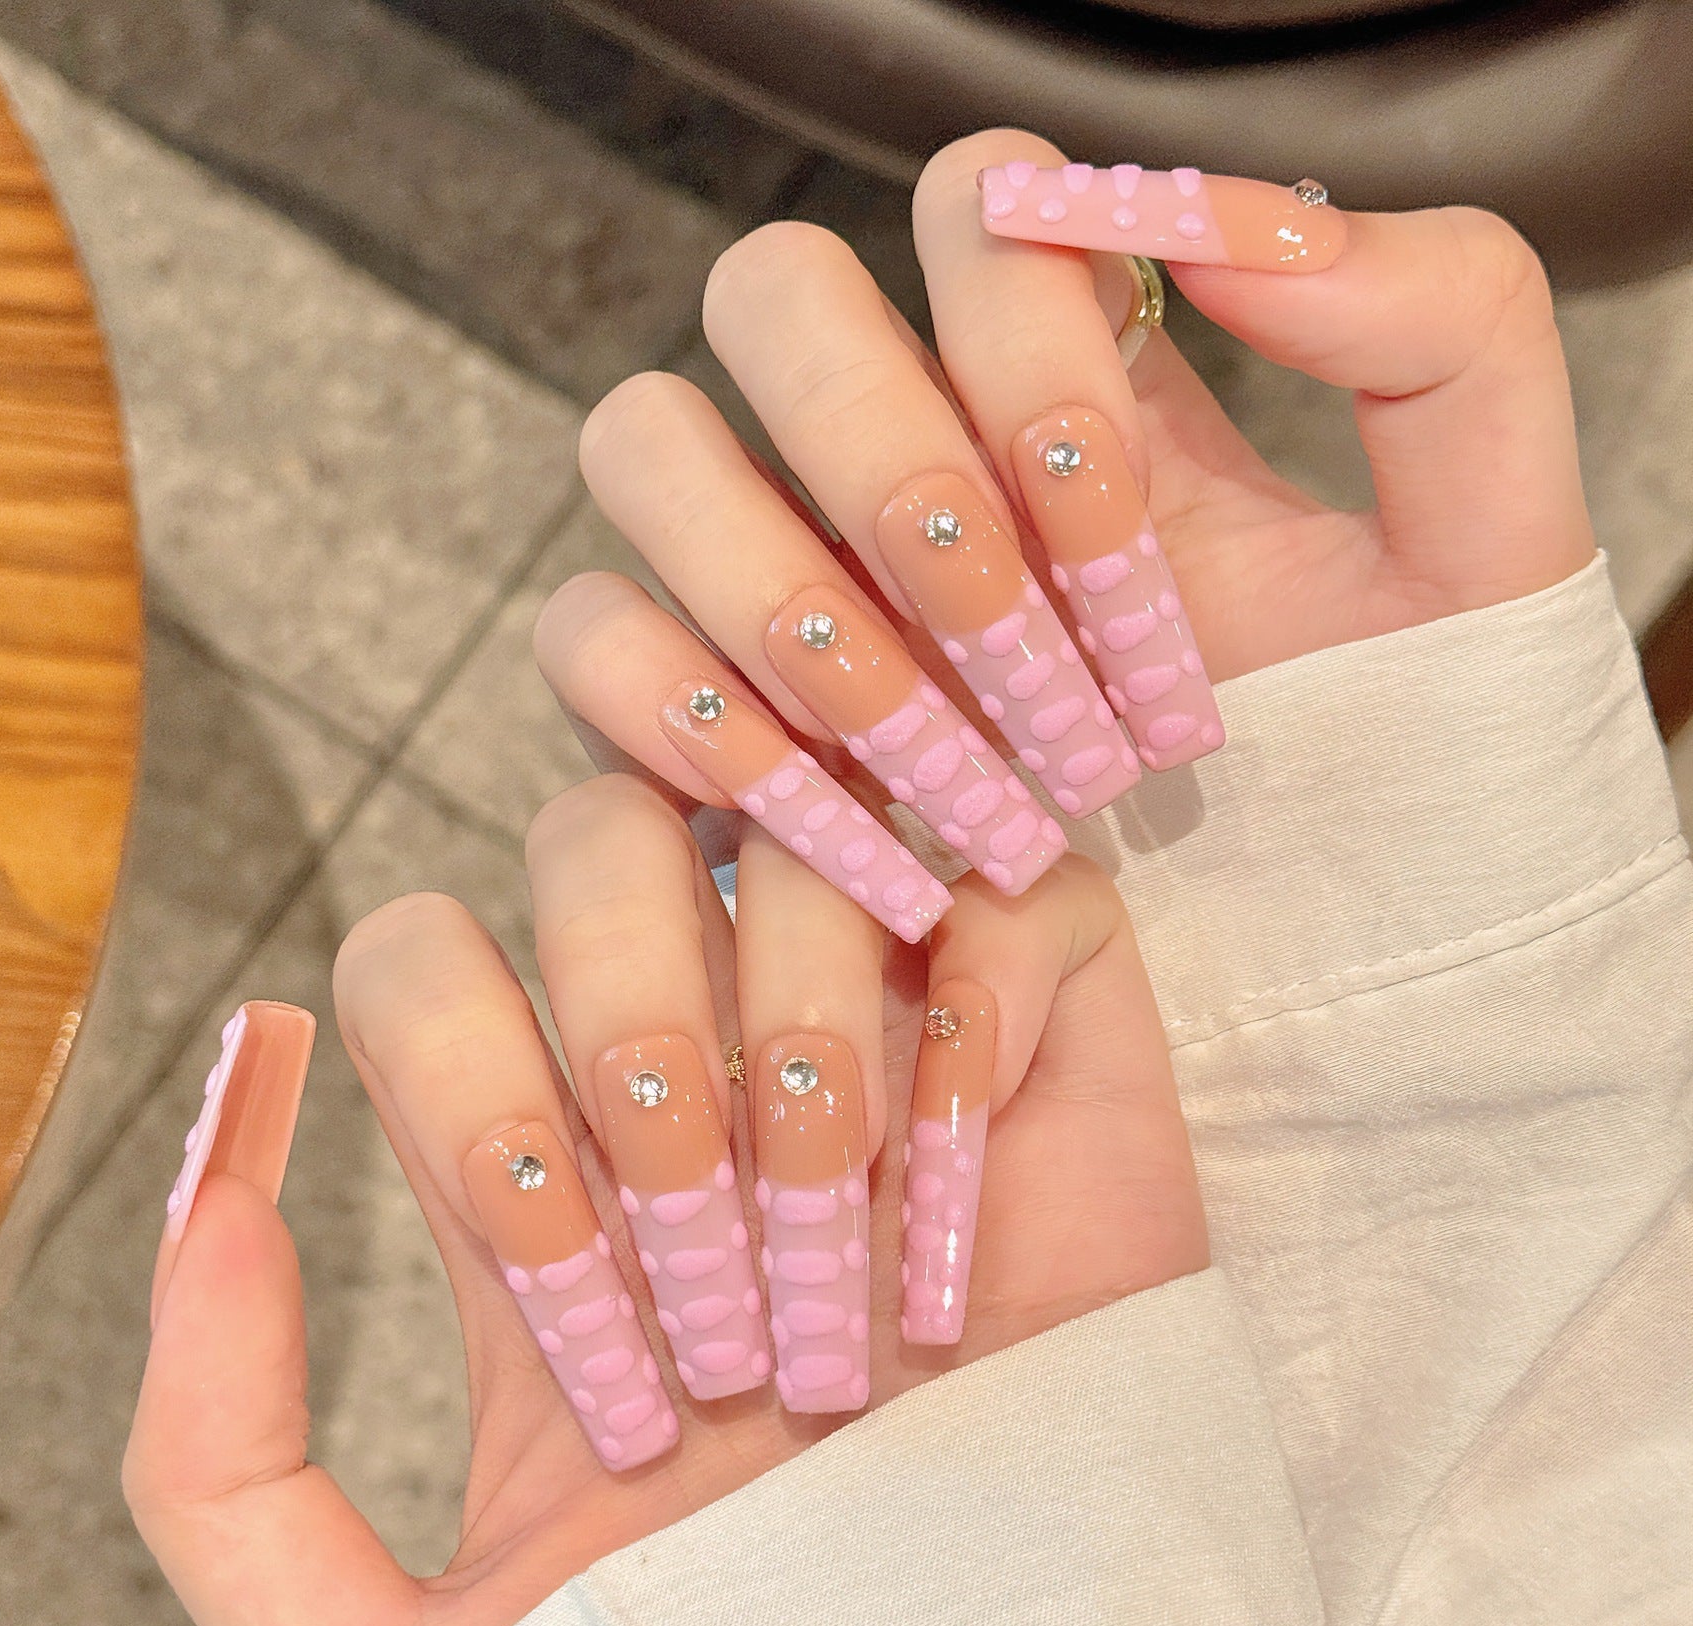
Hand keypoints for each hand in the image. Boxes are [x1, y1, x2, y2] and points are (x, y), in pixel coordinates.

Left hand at [123, 774, 1203, 1625]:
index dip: (455, 1062)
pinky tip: (961, 1160)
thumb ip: (215, 1462)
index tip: (554, 1269)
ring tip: (837, 1230)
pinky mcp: (1060, 1064)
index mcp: (545, 1176)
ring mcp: (882, 1049)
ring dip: (802, 1027)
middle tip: (692, 1231)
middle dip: (623, 1017)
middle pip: (592, 834)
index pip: (419, 957)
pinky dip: (986, 993)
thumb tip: (222, 1183)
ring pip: (796, 840)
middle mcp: (703, 1073)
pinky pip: (1027, 891)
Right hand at [536, 132, 1594, 920]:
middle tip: (1004, 621)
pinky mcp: (698, 719)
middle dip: (881, 458)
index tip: (1110, 515)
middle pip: (770, 296)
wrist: (1304, 972)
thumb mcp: (1477, 547)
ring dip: (776, 584)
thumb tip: (1217, 220)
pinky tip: (819, 799)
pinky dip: (680, 705)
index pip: (972, 207)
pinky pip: (595, 642)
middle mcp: (897, 446)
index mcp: (1064, 370)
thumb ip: (1437, 325)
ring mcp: (778, 574)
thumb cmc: (1386, 763)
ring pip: (650, 448)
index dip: (1018, 340)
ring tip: (926, 740)